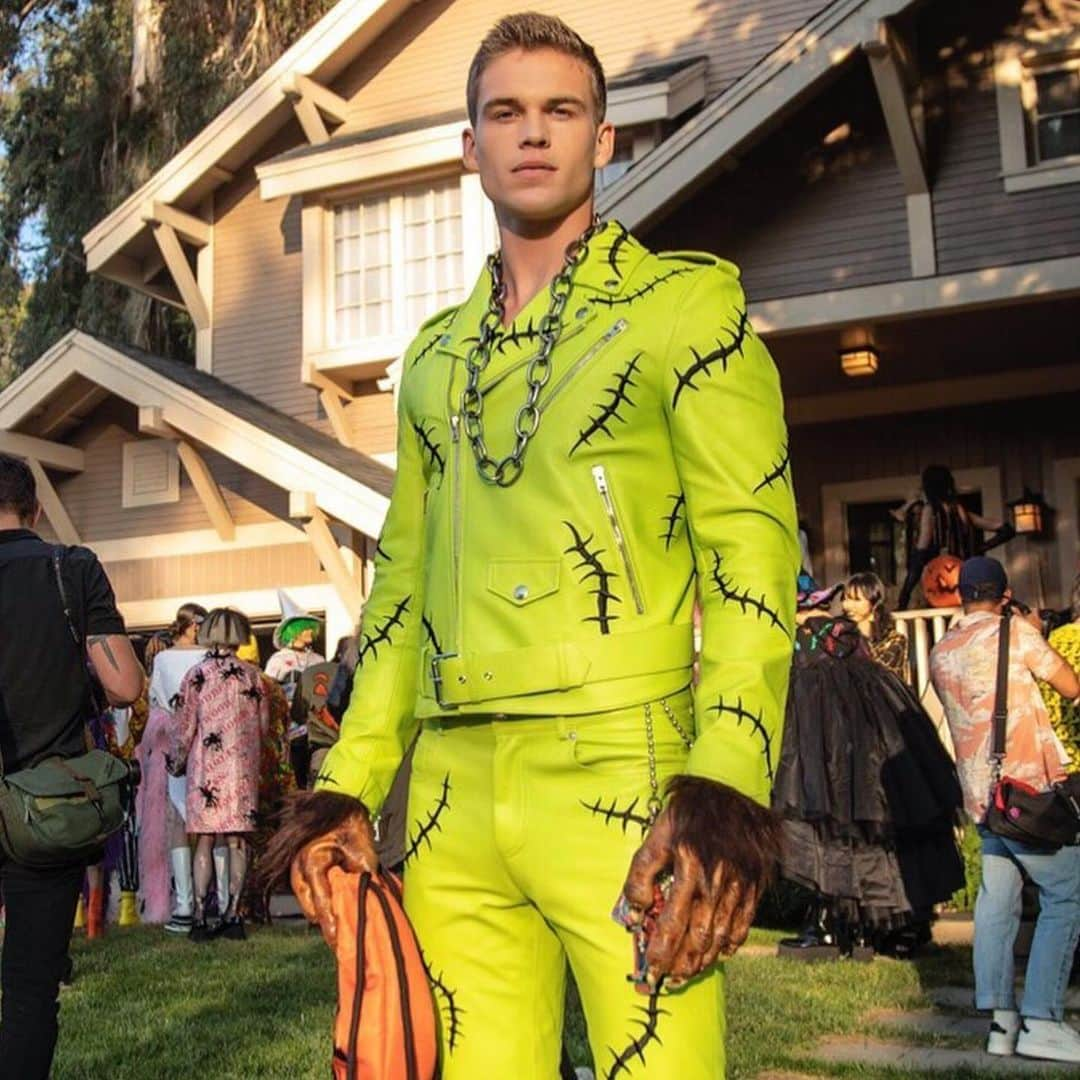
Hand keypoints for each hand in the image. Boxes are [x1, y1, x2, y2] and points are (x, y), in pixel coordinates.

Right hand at [260, 791, 377, 947]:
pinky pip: (311, 893)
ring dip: (325, 914)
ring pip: (309, 903)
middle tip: (343, 942)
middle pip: (311, 908)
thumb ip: (362, 876)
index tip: (339, 942)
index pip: (321, 902)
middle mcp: (299, 869)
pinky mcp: (302, 871)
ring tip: (342, 931)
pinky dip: (323, 903)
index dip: (331, 923)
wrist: (340, 800)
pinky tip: (338, 911)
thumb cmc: (350, 822)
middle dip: (327, 923)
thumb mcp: (362, 850)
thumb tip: (368, 900)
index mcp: (311, 862)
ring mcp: (298, 870)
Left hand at [620, 776, 780, 986]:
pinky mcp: (753, 885)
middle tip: (668, 981)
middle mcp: (714, 881)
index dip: (660, 952)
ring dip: (703, 960)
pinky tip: (720, 953)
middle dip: (682, 965)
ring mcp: (737, 885)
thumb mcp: (656, 833)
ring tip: (688, 973)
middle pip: (697, 938)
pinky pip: (743, 924)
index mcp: (687, 867)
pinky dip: (731, 943)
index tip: (651, 971)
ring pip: (720, 936)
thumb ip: (641, 872)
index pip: (671, 923)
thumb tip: (636, 909)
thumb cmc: (687, 813)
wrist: (729, 789)